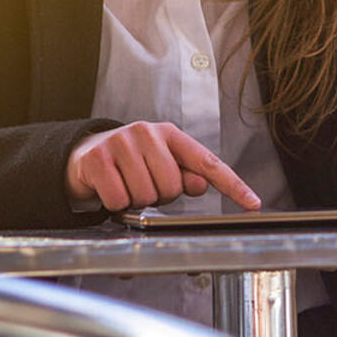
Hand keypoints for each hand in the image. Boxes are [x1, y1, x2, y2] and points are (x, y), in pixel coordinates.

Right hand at [67, 121, 262, 212]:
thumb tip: (200, 184)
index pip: (207, 162)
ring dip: (136, 200)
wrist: (84, 155)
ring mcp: (122, 143)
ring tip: (127, 185)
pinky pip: (120, 199)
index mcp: (170, 135)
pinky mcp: (99, 158)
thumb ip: (184, 175)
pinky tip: (110, 188)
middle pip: (172, 186)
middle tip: (144, 186)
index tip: (252, 203)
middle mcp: (148, 133)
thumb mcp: (160, 165)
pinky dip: (115, 203)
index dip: (232, 184)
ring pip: (146, 195)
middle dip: (159, 196)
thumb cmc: (129, 163)